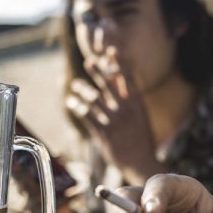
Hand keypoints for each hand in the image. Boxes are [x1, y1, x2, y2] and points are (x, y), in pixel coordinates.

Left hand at [66, 49, 163, 183]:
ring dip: (83, 89)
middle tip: (88, 61)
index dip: (119, 62)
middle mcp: (126, 109)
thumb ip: (131, 98)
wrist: (141, 162)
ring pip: (94, 98)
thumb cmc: (141, 138)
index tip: (111, 50)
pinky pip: (86, 116)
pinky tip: (71, 102)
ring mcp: (114, 121)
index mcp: (137, 103)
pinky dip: (77, 107)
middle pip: (109, 84)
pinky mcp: (103, 133)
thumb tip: (122, 79)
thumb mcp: (141, 115)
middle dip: (98, 70)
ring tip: (75, 84)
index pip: (128, 77)